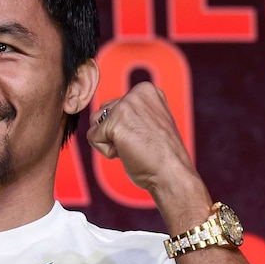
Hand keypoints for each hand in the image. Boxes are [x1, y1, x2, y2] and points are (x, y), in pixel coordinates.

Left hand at [85, 82, 209, 221]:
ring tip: (133, 147)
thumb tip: (101, 115)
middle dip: (114, 133)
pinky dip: (106, 151)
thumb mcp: (148, 122)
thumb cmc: (160, 154)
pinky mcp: (115, 123)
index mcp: (146, 90)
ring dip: (109, 141)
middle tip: (139, 143)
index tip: (144, 135)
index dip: (123, 127)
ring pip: (95, 124)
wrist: (172, 173)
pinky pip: (92, 137)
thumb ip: (130, 113)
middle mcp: (136, 93)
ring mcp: (125, 106)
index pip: (113, 106)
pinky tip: (126, 152)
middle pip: (102, 113)